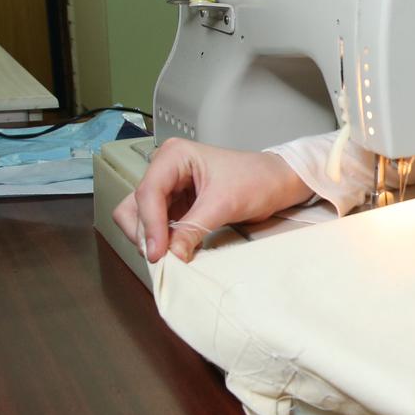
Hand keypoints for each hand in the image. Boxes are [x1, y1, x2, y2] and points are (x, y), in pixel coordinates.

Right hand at [112, 138, 313, 262]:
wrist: (278, 183)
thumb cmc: (258, 180)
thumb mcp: (224, 204)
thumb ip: (194, 228)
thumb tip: (171, 255)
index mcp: (174, 156)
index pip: (148, 192)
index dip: (150, 225)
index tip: (157, 252)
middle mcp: (165, 169)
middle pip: (135, 206)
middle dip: (145, 233)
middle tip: (161, 259)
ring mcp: (169, 188)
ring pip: (141, 218)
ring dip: (150, 239)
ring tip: (169, 257)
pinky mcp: (176, 205)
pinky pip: (158, 226)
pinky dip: (162, 240)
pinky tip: (175, 251)